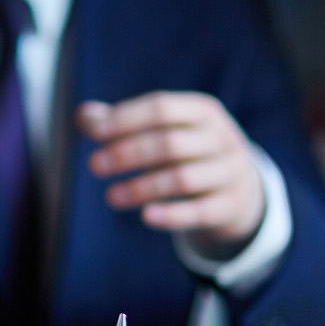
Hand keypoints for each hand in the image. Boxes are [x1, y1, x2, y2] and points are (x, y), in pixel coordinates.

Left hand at [78, 92, 264, 251]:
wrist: (241, 189)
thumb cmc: (189, 153)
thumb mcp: (164, 132)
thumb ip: (123, 122)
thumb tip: (84, 116)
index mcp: (203, 111)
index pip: (161, 108)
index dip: (126, 119)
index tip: (94, 132)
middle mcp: (222, 138)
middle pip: (170, 143)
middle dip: (128, 153)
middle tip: (94, 165)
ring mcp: (231, 172)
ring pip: (182, 179)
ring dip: (142, 188)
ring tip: (111, 197)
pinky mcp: (231, 205)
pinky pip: (200, 211)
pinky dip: (172, 215)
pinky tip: (145, 217)